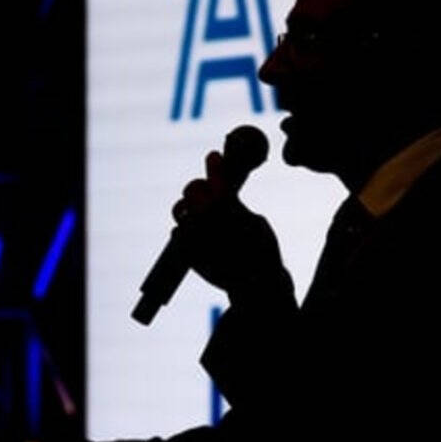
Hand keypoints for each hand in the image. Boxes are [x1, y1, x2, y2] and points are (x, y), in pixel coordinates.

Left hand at [173, 150, 289, 303]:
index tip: (214, 157)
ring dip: (189, 207)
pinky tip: (198, 234)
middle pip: (192, 188)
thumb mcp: (257, 221)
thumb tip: (223, 193)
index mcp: (226, 204)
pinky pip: (177, 231)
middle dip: (200, 187)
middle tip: (208, 191)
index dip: (214, 163)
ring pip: (179, 209)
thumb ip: (235, 204)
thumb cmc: (262, 251)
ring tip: (199, 213)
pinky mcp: (183, 249)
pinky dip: (186, 230)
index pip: (215, 174)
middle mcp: (204, 215)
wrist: (253, 284)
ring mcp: (191, 233)